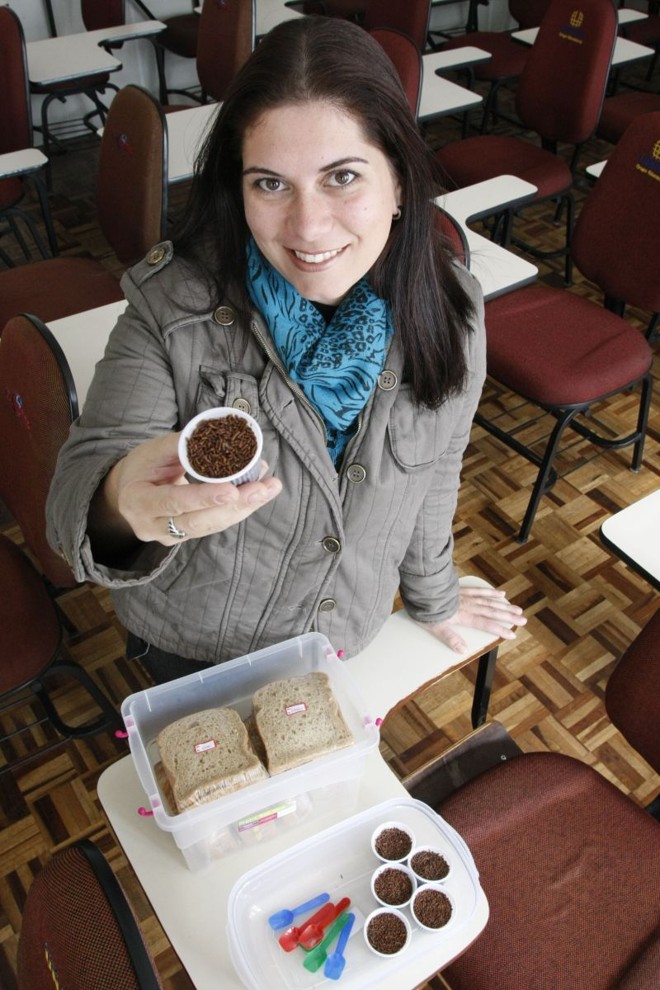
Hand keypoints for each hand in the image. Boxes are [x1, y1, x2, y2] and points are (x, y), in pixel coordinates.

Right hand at [94, 432, 281, 547]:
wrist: (129, 491)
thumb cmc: (142, 466)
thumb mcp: (153, 450)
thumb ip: (184, 446)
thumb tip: (222, 436)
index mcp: (138, 502)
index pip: (173, 502)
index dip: (203, 498)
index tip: (231, 490)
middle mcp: (152, 526)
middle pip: (198, 522)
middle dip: (234, 506)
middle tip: (262, 489)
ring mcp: (170, 536)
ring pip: (212, 526)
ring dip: (244, 507)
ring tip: (269, 487)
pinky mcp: (187, 536)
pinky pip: (216, 524)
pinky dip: (239, 508)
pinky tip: (259, 492)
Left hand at [417, 586, 526, 653]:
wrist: (421, 589)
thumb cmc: (426, 610)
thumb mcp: (435, 627)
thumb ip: (450, 638)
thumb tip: (463, 650)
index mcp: (463, 616)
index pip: (485, 624)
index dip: (499, 629)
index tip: (513, 634)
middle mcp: (468, 606)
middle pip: (492, 612)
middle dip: (508, 616)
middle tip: (523, 620)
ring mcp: (466, 596)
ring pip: (489, 601)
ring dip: (504, 606)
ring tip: (518, 609)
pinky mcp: (462, 589)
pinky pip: (480, 590)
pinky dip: (491, 592)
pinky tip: (501, 594)